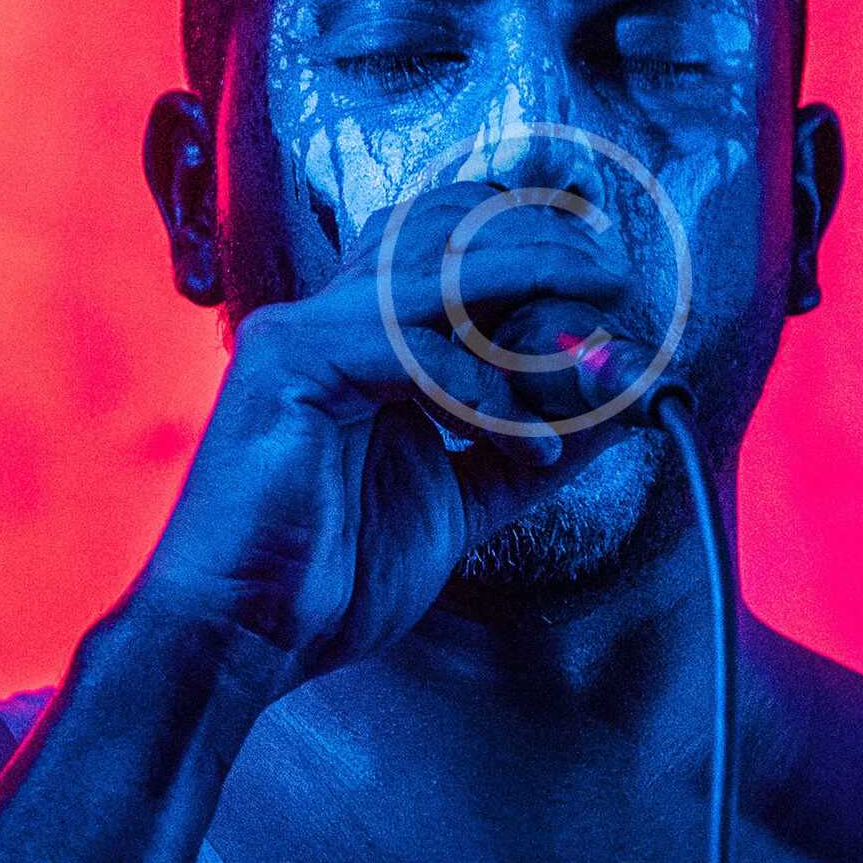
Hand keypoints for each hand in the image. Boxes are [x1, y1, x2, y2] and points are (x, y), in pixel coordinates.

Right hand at [126, 180, 625, 699]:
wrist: (246, 636)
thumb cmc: (331, 574)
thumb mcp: (461, 499)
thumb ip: (528, 445)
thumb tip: (613, 403)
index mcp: (360, 335)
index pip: (446, 236)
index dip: (528, 229)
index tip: (605, 255)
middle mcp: (328, 315)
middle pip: (447, 226)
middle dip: (544, 245)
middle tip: (615, 280)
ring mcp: (303, 330)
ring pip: (437, 271)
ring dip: (533, 302)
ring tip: (597, 351)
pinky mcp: (291, 362)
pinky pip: (418, 351)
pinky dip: (492, 397)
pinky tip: (534, 447)